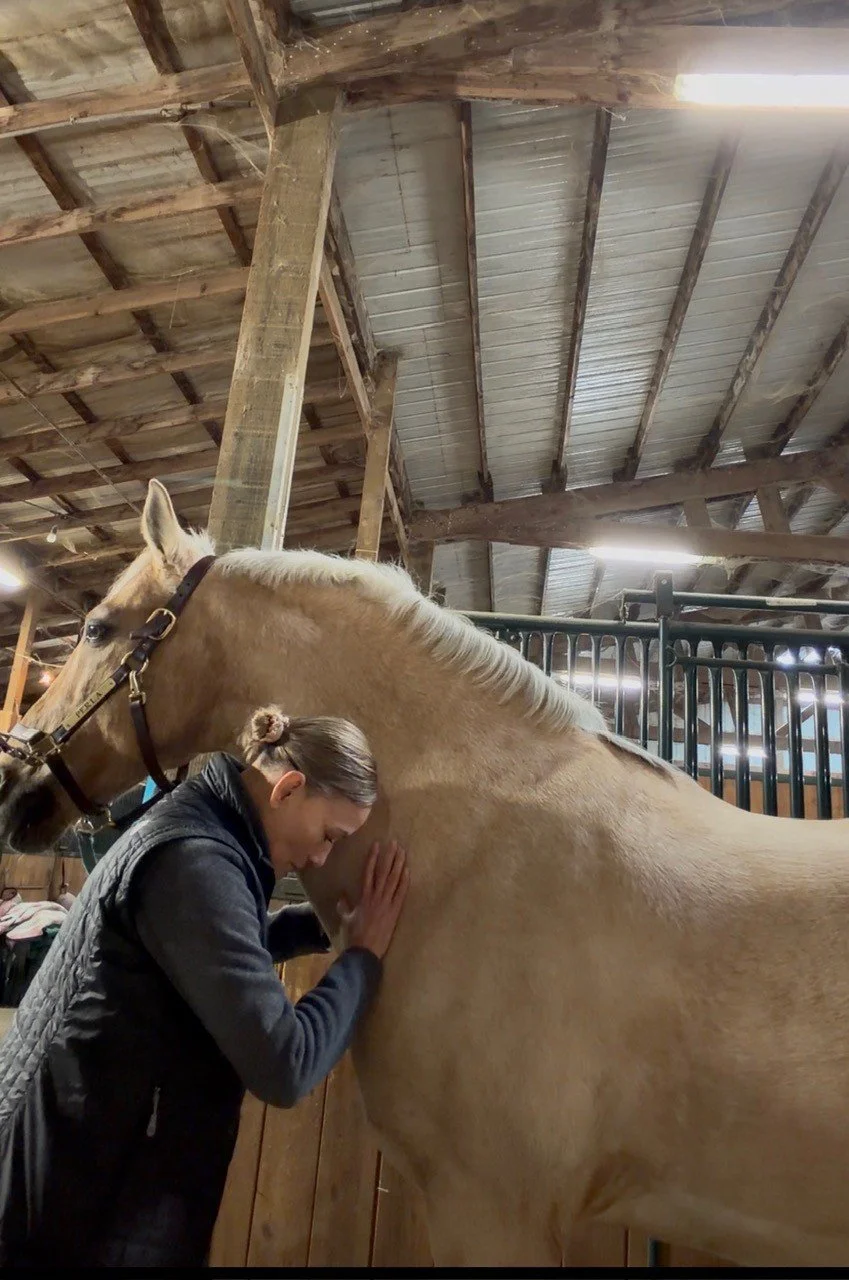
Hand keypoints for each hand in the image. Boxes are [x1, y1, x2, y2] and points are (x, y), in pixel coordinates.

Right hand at [337, 841, 408, 960]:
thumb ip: (345, 907)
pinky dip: (404, 881)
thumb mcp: (347, 919)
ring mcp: (386, 903)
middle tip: (394, 843)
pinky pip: (401, 893)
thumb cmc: (355, 935)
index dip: (372, 858)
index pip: (368, 872)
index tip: (376, 845)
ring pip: (393, 879)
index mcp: (363, 897)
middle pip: (383, 872)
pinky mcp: (395, 911)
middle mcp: (375, 897)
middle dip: (388, 857)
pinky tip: (408, 871)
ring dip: (398, 864)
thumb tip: (342, 897)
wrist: (365, 950)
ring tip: (402, 852)